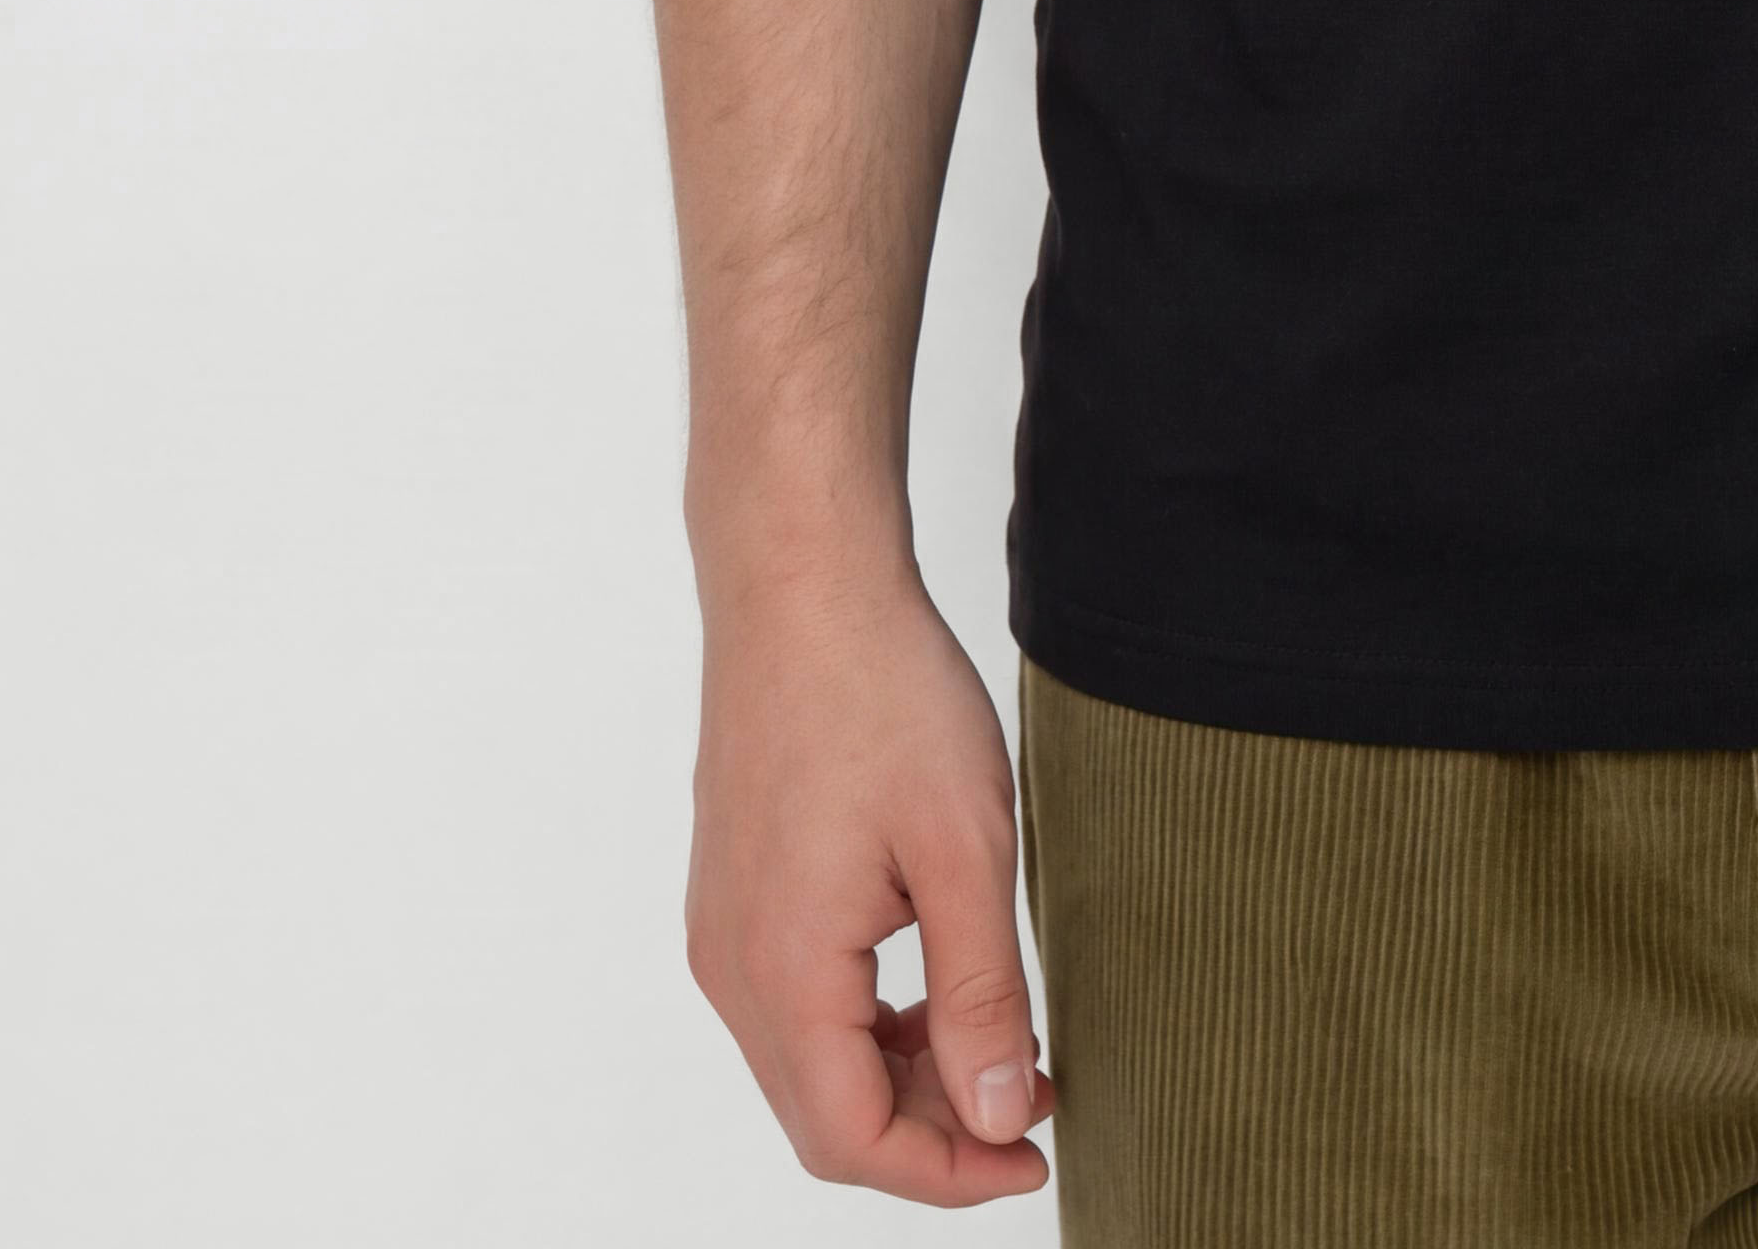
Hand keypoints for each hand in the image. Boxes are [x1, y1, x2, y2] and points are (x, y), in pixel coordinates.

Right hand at [685, 554, 1052, 1204]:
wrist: (802, 584)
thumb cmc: (882, 693)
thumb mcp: (965, 849)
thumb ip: (980, 995)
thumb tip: (994, 1116)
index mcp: (784, 971)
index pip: (852, 1142)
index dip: (948, 1173)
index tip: (1033, 1153)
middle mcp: (732, 967)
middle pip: (824, 1116)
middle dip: (932, 1131)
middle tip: (1031, 1099)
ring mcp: (724, 929)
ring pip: (809, 1062)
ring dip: (902, 1075)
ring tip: (999, 1039)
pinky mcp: (735, 891)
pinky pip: (795, 1003)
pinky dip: (867, 1021)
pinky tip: (936, 981)